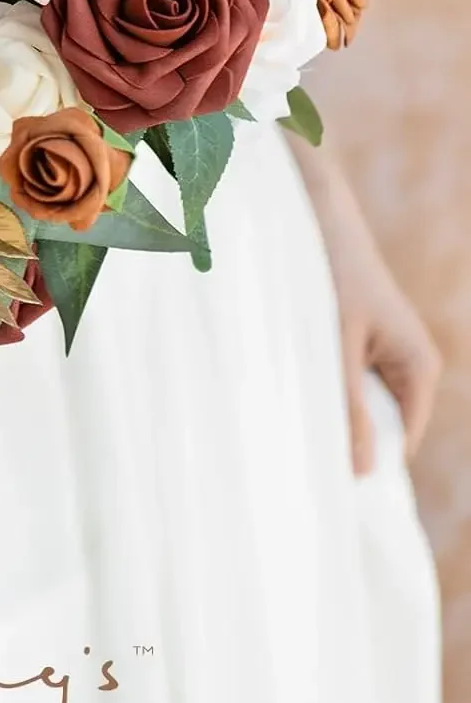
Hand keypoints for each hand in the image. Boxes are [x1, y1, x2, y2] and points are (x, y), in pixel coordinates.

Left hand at [286, 130, 441, 475]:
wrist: (318, 213)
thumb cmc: (331, 270)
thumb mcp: (335, 342)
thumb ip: (347, 404)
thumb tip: (361, 470)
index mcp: (419, 370)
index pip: (401, 445)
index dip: (365, 467)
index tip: (321, 490)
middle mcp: (408, 367)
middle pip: (378, 429)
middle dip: (340, 440)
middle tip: (292, 459)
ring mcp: (382, 357)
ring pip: (355, 407)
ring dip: (323, 413)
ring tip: (284, 422)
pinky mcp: (356, 345)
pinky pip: (340, 385)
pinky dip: (316, 390)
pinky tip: (285, 391)